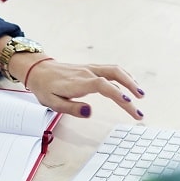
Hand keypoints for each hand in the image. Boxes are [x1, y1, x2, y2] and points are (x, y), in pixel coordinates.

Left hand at [20, 59, 144, 120]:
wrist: (38, 70)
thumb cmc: (45, 88)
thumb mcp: (52, 103)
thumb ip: (72, 108)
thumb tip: (90, 112)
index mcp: (78, 83)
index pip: (103, 86)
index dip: (117, 93)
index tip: (128, 102)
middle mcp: (87, 73)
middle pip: (114, 75)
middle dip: (130, 88)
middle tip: (140, 106)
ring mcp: (90, 68)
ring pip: (115, 70)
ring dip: (130, 80)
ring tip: (141, 94)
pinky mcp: (91, 68)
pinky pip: (111, 70)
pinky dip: (124, 76)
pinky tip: (130, 84)